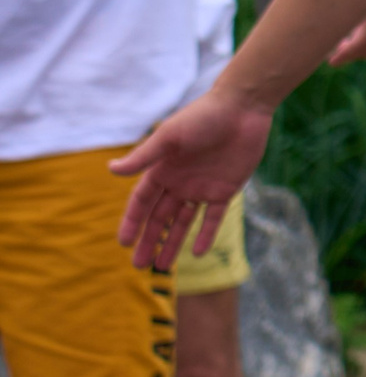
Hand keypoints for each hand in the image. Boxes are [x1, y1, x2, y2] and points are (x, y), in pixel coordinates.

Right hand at [108, 88, 276, 268]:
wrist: (243, 108)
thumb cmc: (203, 117)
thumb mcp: (170, 137)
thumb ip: (144, 157)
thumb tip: (111, 170)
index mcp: (162, 170)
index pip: (142, 202)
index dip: (133, 222)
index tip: (123, 243)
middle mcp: (179, 182)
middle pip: (160, 217)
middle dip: (149, 240)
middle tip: (139, 266)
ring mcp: (202, 187)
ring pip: (183, 222)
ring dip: (173, 242)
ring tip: (163, 267)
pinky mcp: (226, 190)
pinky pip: (213, 218)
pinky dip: (206, 234)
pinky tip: (197, 254)